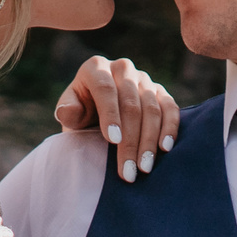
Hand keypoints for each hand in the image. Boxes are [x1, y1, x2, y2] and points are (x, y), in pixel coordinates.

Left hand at [55, 56, 179, 183]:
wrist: (98, 114)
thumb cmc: (81, 114)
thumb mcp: (71, 114)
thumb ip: (68, 112)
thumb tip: (66, 111)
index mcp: (96, 67)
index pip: (106, 89)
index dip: (110, 114)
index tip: (113, 140)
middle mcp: (123, 68)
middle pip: (131, 103)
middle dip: (130, 139)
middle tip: (129, 169)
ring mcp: (144, 79)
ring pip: (152, 108)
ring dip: (149, 141)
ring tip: (144, 167)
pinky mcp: (160, 92)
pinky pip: (170, 108)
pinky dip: (170, 127)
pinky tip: (165, 148)